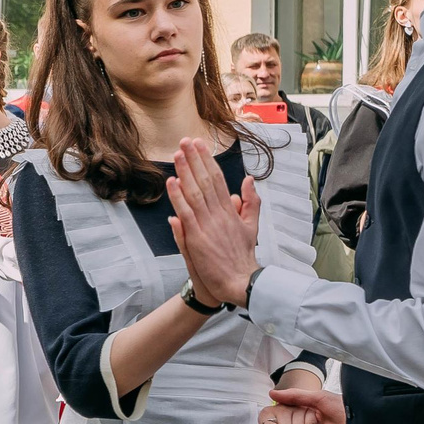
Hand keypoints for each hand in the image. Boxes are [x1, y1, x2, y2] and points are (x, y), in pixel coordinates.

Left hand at [166, 138, 261, 307]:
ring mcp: (209, 225)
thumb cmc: (241, 256)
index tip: (199, 145)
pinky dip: (178, 197)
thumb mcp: (251, 226)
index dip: (207, 161)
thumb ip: (250, 203)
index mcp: (231, 211)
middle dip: (195, 160)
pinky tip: (172, 182)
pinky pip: (187, 213)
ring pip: (195, 193)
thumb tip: (248, 180)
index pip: (217, 180)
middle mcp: (220, 214)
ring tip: (177, 154)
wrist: (240, 282)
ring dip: (185, 172)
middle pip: (206, 181)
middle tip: (185, 141)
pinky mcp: (199, 238)